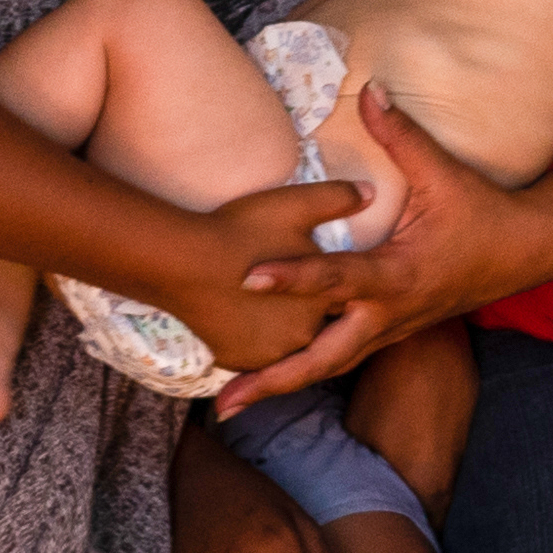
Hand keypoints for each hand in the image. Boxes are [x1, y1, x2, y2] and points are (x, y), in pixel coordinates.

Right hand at [171, 178, 369, 369]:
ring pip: (281, 340)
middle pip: (309, 320)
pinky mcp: (239, 361)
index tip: (317, 266)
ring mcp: (271, 353)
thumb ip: (337, 198)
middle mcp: (306, 335)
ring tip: (260, 305)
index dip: (327, 280)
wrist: (182, 264)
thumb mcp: (293, 206)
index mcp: (327, 298)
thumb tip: (370, 192)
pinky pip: (251, 355)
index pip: (338, 291)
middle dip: (301, 308)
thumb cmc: (241, 232)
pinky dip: (248, 341)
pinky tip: (239, 320)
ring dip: (276, 328)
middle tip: (283, 291)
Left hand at [226, 86, 552, 401]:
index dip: (294, 276)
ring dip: (282, 384)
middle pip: (323, 359)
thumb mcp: (444, 173)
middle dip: (273, 380)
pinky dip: (306, 369)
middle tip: (226, 405)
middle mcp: (390, 314)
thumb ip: (400, 134)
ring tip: (232, 406)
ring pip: (329, 367)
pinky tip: (271, 378)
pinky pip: (342, 357)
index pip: (336, 278)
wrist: (527, 253)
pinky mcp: (390, 331)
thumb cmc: (485, 212)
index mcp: (399, 276)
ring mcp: (390, 329)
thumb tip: (370, 88)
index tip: (250, 278)